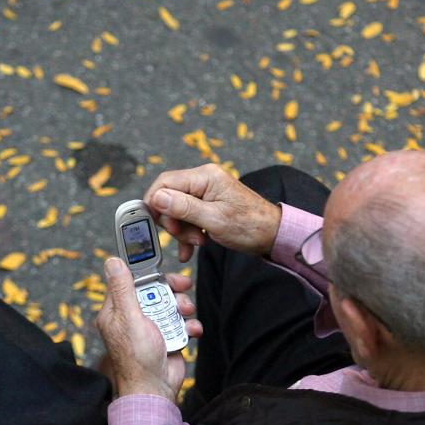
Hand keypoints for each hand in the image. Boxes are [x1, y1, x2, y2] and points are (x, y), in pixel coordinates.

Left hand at [96, 259, 202, 399]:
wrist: (156, 389)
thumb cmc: (137, 358)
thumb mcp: (129, 317)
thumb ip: (123, 289)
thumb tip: (112, 262)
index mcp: (117, 312)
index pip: (129, 282)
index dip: (146, 272)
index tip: (161, 267)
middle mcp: (133, 318)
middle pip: (155, 290)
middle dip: (171, 290)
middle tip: (183, 287)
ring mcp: (152, 327)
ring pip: (171, 305)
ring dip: (182, 307)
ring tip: (185, 314)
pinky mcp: (168, 337)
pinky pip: (181, 323)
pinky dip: (189, 325)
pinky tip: (191, 330)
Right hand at [144, 163, 282, 262]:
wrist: (272, 235)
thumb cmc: (250, 226)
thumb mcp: (213, 219)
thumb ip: (183, 208)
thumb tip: (157, 198)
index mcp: (205, 177)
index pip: (165, 182)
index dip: (154, 202)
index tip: (152, 223)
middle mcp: (203, 180)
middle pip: (169, 197)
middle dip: (173, 222)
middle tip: (185, 237)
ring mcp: (206, 192)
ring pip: (177, 210)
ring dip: (182, 230)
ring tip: (198, 242)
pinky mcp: (208, 205)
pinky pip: (188, 217)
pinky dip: (187, 232)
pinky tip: (192, 247)